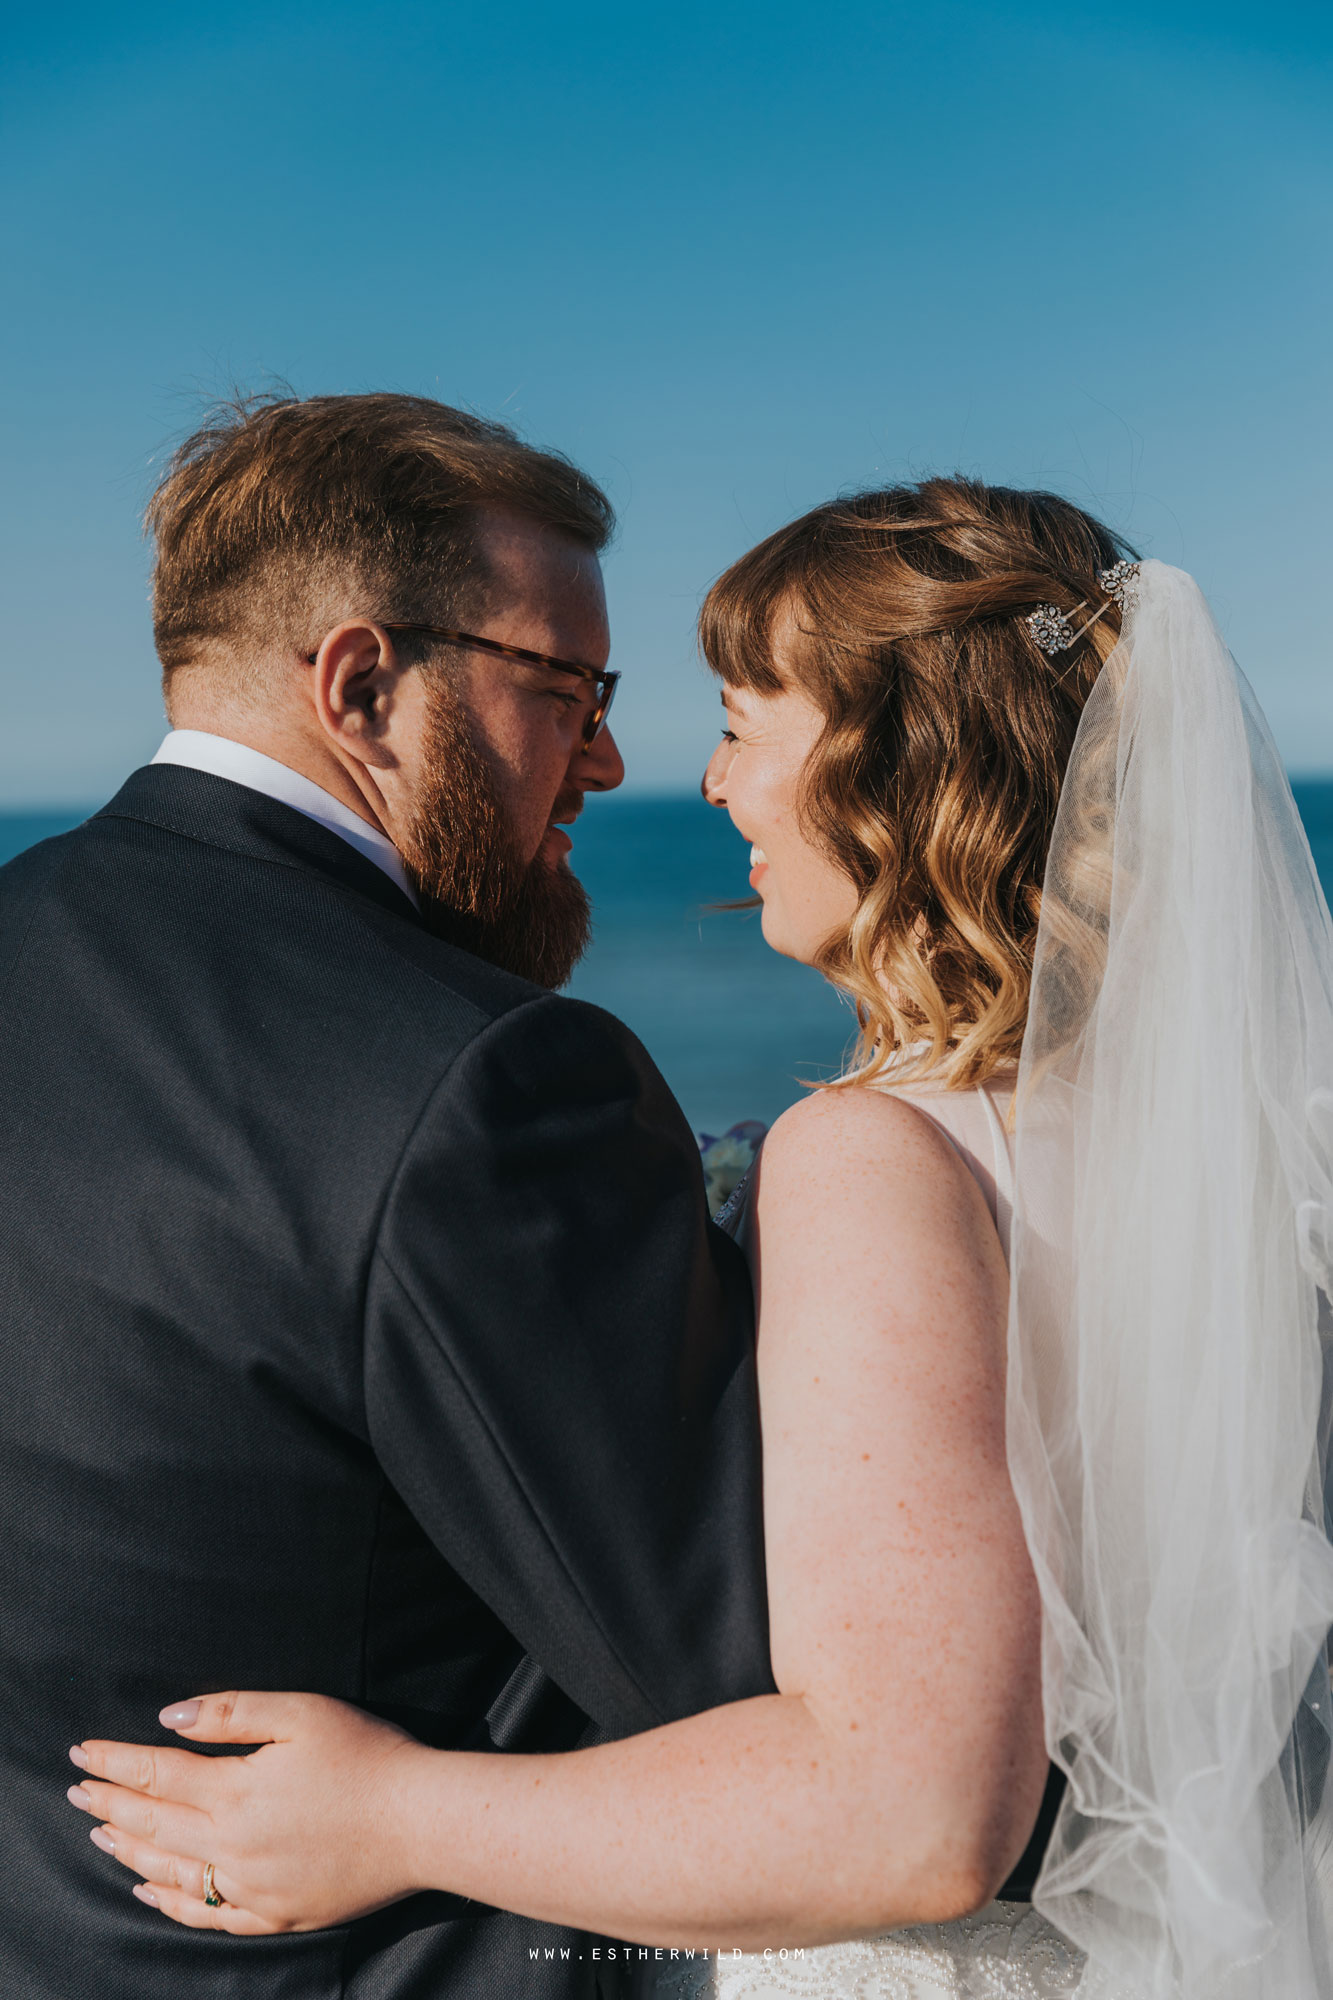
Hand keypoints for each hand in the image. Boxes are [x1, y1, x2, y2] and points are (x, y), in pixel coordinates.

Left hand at [66, 1691, 426, 1933]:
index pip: (156, 1774)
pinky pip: (205, 1916)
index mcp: (236, 1792)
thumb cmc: (368, 1755)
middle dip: (110, 1803)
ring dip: (129, 1851)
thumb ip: (232, 1713)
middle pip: (153, 1826)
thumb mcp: (302, 1713)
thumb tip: (167, 1718)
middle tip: (77, 1790)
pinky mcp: (273, 1916)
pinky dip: (170, 1903)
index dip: (115, 1761)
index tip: (82, 1751)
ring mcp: (250, 1889)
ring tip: (102, 1833)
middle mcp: (232, 1847)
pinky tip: (152, 1891)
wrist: (420, 1822)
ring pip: (170, 1874)